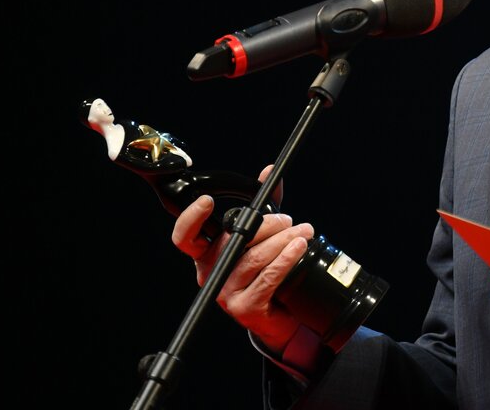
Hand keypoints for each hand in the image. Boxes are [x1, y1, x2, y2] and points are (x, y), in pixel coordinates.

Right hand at [171, 164, 315, 353]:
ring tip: (303, 232)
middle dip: (266, 225)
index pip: (186, 238)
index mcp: (207, 255)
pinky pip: (267, 277)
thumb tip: (268, 172)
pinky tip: (299, 247)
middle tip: (288, 221)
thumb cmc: (267, 274)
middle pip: (233, 242)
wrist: (279, 318)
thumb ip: (264, 206)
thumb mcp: (263, 238)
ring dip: (283, 241)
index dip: (191, 219)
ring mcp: (225, 293)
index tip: (207, 201)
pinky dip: (286, 258)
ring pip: (254, 258)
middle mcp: (211, 274)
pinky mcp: (245, 307)